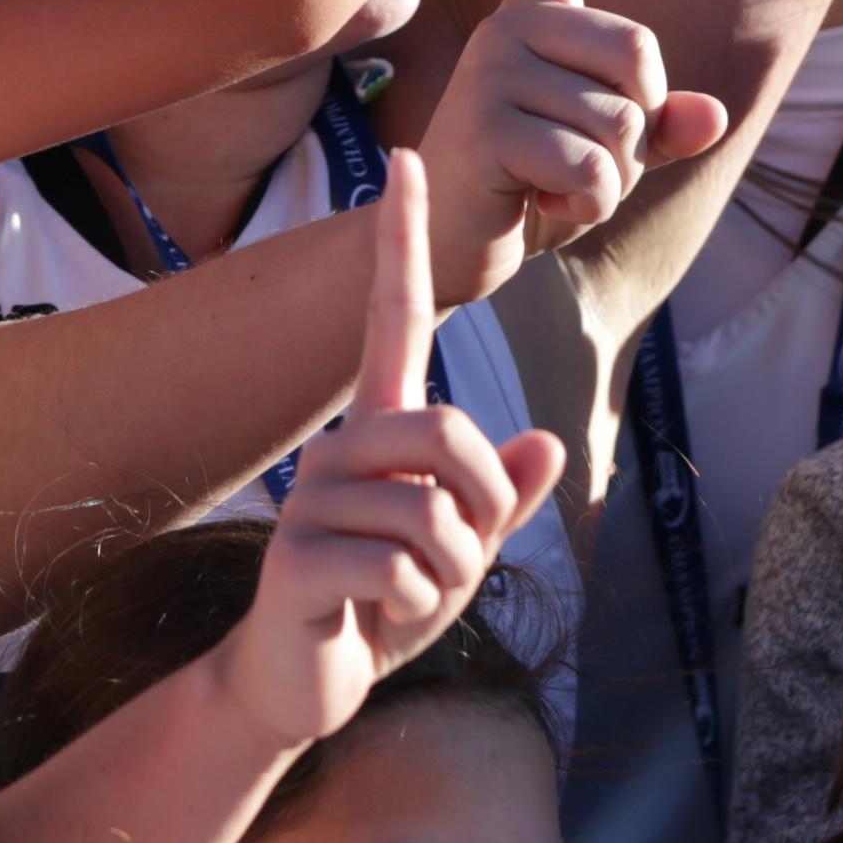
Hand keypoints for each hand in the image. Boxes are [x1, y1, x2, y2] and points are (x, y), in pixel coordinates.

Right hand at [224, 159, 559, 753]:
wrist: (302, 684)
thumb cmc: (381, 608)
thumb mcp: (459, 556)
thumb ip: (499, 503)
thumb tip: (545, 442)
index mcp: (380, 430)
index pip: (391, 313)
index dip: (401, 240)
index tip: (405, 158)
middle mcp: (341, 448)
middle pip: (446, 430)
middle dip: (480, 506)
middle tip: (459, 558)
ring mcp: (312, 501)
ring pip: (431, 513)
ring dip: (447, 574)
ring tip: (407, 597)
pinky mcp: (296, 560)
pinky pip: (399, 568)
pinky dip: (415, 607)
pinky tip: (376, 620)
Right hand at [417, 0, 726, 300]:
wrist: (451, 247)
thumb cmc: (530, 191)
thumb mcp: (610, 157)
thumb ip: (661, 128)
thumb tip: (711, 114)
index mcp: (542, 14)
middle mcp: (515, 24)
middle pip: (643, 58)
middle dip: (638, 132)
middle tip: (575, 162)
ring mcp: (496, 66)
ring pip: (623, 124)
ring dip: (608, 180)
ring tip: (547, 185)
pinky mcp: (487, 120)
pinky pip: (593, 166)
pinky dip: (583, 205)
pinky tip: (535, 206)